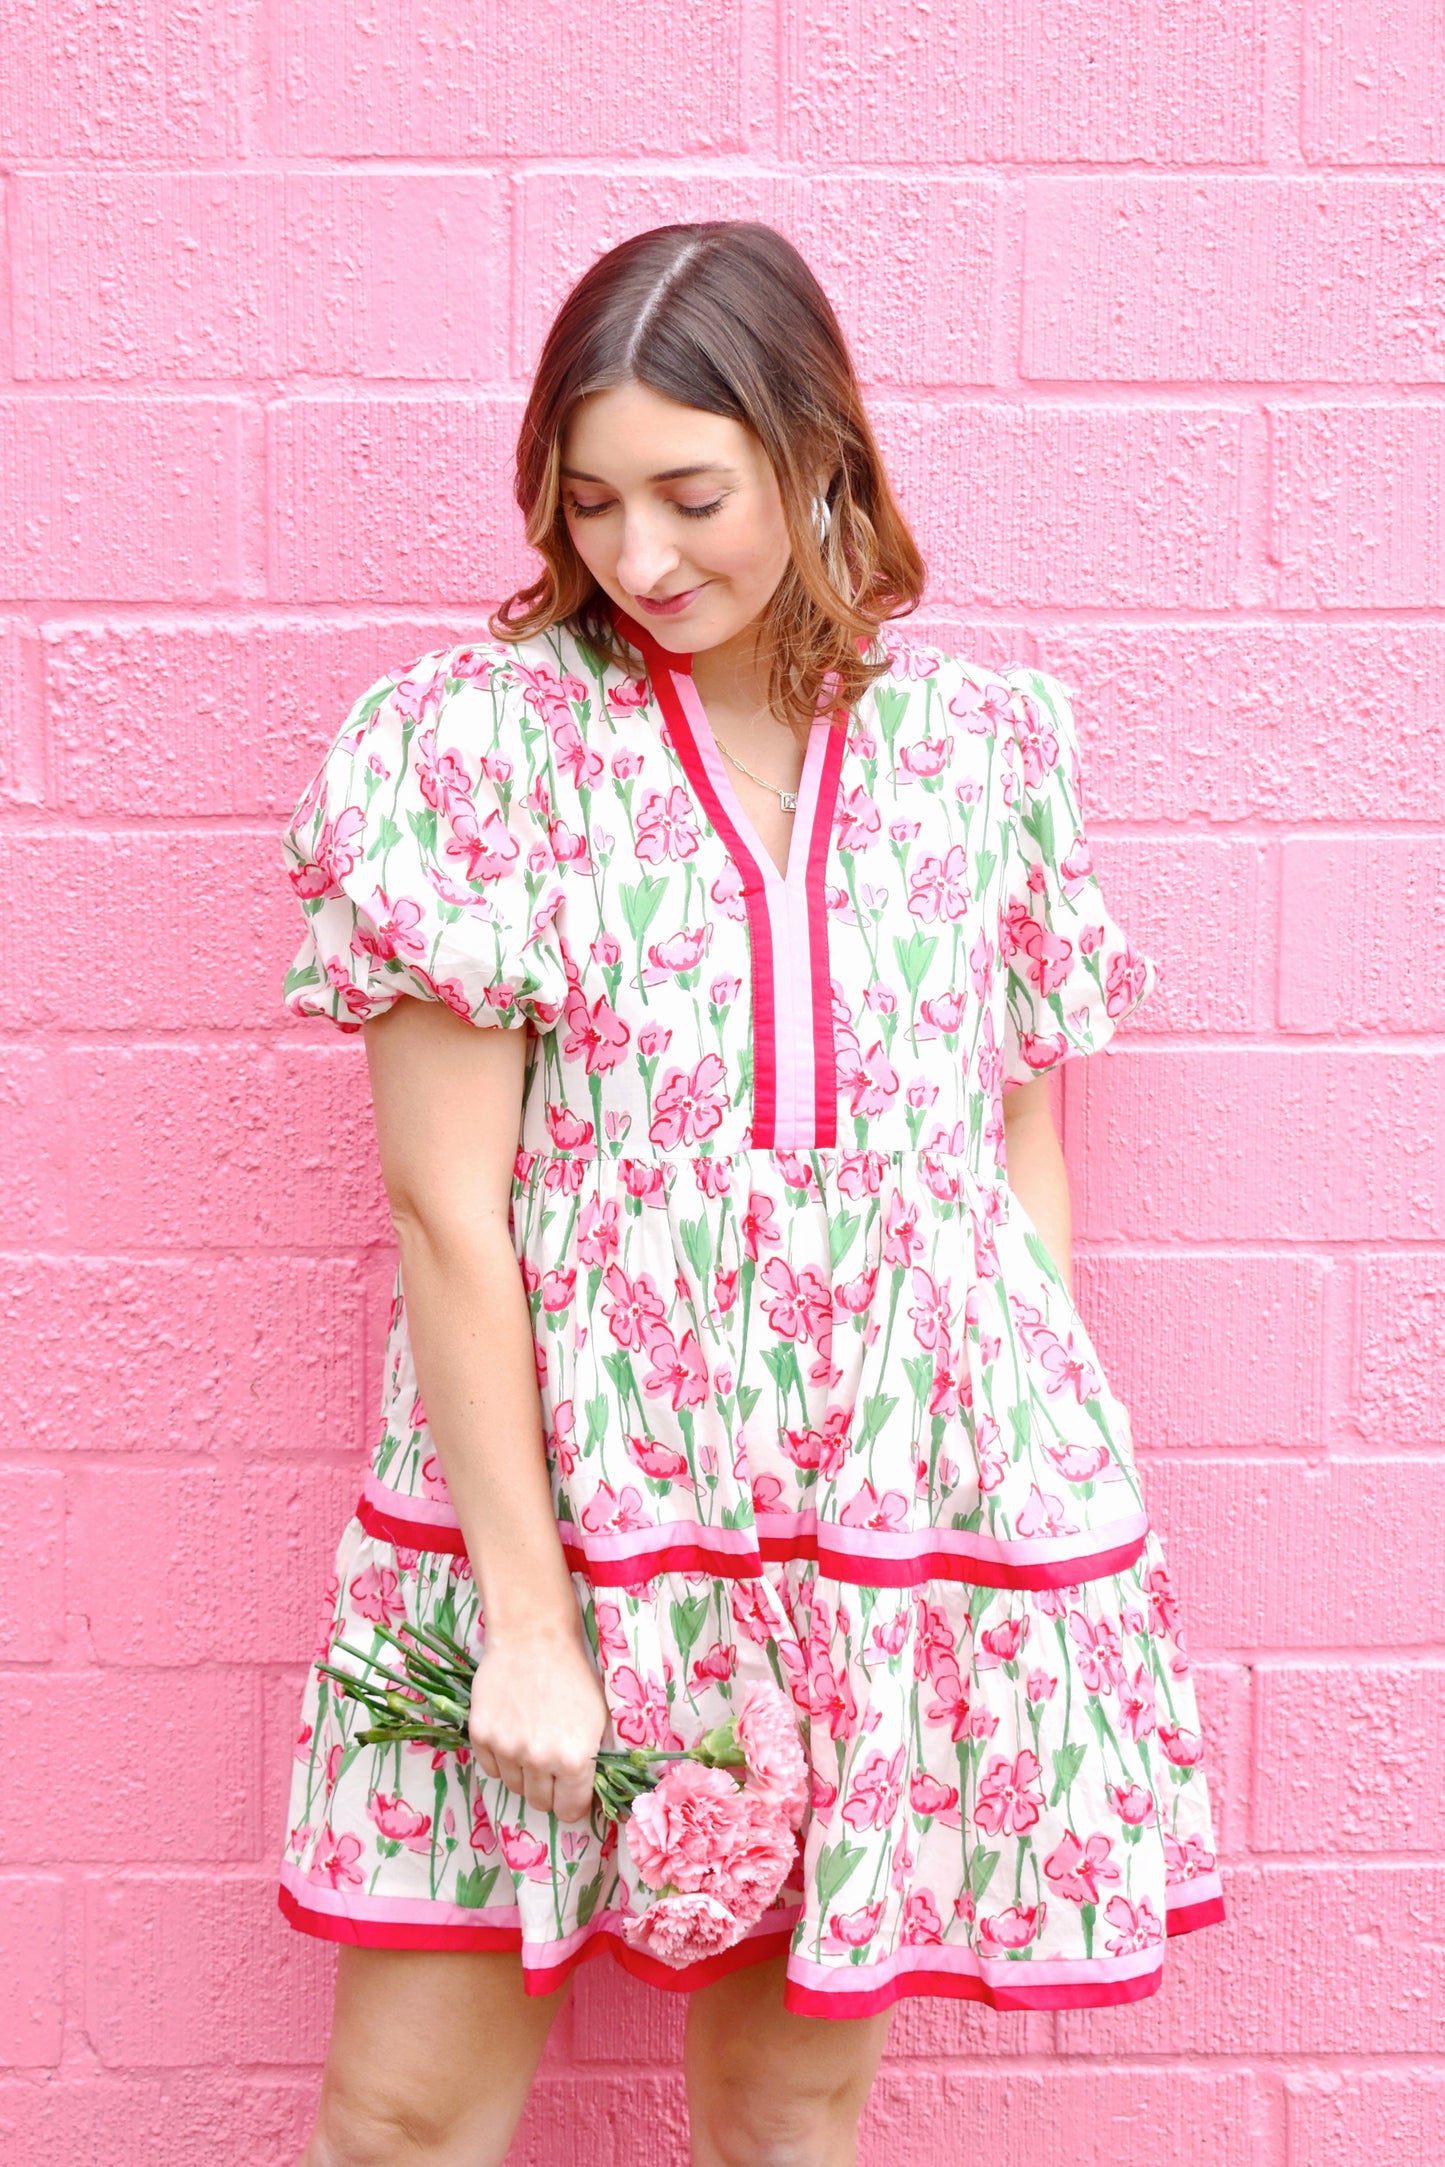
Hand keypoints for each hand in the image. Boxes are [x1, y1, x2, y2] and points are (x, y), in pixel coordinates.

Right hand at [468, 1622, 608, 1823]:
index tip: (570, 1791)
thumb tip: (586, 1797)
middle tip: (550, 1760)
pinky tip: (512, 1729)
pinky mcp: (481, 1735)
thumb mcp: (598, 1720)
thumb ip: (593, 1763)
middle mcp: (539, 1760)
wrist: (534, 1637)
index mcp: (574, 1760)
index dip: (571, 1802)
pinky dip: (501, 1757)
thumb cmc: (573, 1676)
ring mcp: (506, 1749)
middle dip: (548, 1788)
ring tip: (531, 1737)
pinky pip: (491, 1768)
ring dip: (523, 1772)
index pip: (569, 1811)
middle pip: (539, 1802)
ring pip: (514, 1786)